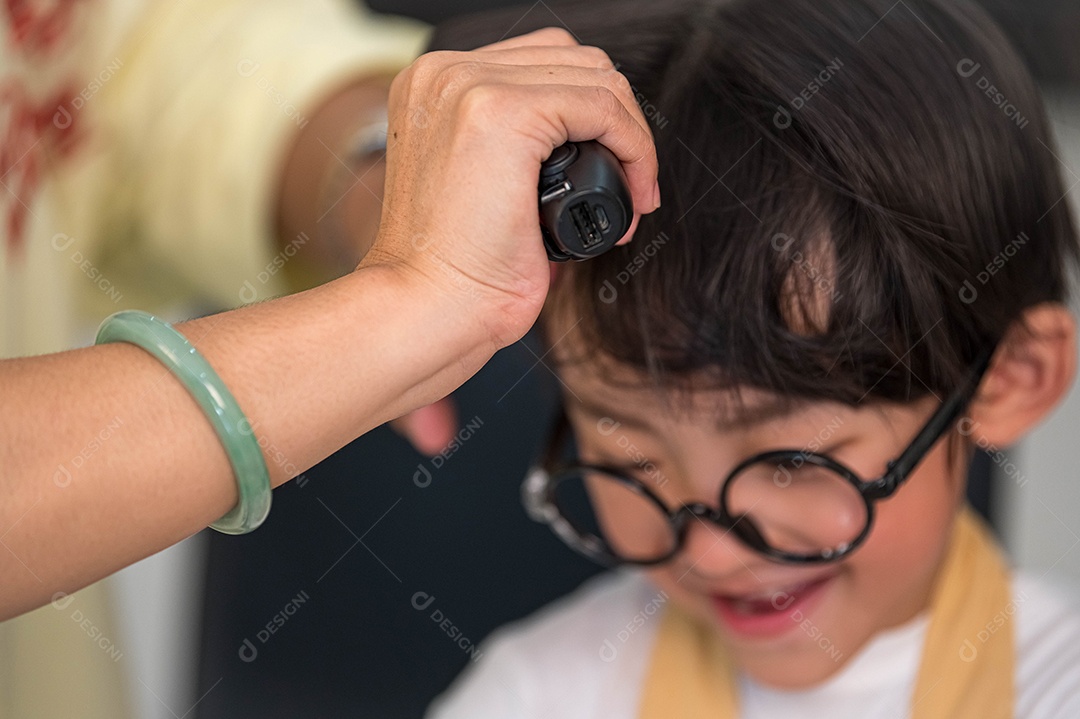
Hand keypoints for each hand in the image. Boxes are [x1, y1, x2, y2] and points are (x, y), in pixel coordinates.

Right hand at [359, 27, 659, 351]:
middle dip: (618, 121)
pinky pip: (601, 105)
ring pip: (594, 77)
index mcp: (434, 86)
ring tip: (634, 197)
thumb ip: (520, 155)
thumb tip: (591, 156)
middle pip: (572, 60)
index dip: (593, 114)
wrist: (425, 310)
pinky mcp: (501, 111)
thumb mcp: (481, 191)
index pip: (542, 64)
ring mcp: (468, 86)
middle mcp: (444, 72)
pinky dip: (634, 147)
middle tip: (633, 187)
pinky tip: (635, 193)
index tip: (615, 177)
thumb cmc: (456, 273)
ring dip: (632, 136)